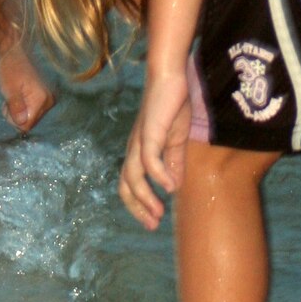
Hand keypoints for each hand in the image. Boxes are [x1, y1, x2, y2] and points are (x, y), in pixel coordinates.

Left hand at [0, 45, 55, 132]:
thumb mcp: (9, 88)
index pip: (26, 126)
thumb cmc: (9, 67)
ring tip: (14, 93)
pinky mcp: (45, 96)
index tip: (7, 103)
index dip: (13, 118)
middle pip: (29, 123)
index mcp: (43, 98)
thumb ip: (16, 107)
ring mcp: (49, 98)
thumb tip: (22, 124)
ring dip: (18, 110)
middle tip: (10, 97)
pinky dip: (22, 106)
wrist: (12, 50)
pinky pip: (32, 111)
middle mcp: (50, 100)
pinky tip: (19, 93)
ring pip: (30, 118)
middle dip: (16, 115)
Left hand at [118, 71, 191, 229]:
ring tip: (160, 212)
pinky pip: (148, 159)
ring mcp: (140, 140)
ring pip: (133, 176)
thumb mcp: (175, 140)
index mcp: (139, 151)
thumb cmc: (171, 105)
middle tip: (153, 224)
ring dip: (145, 198)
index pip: (129, 184)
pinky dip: (158, 176)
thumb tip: (174, 187)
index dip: (139, 205)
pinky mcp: (149, 131)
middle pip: (125, 185)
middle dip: (137, 208)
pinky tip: (170, 185)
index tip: (154, 221)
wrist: (170, 76)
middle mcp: (134, 148)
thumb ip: (174, 162)